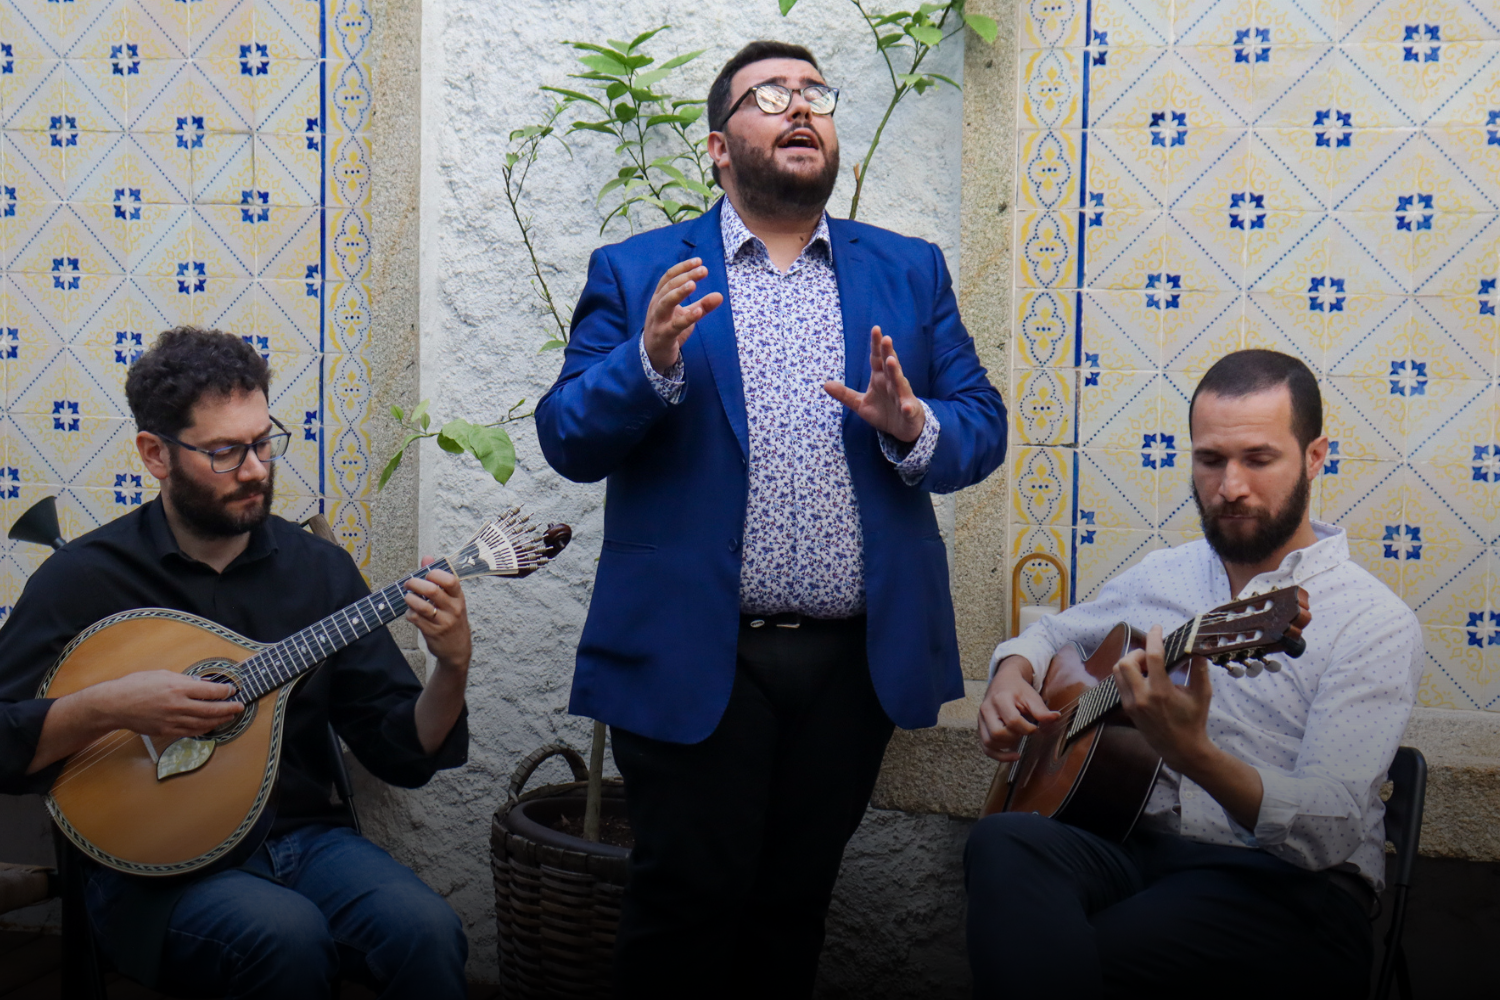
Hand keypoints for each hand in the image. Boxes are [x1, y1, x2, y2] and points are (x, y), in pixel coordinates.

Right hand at [92, 670, 243, 739]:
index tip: (232, 690)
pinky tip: (210, 725)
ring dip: (219, 720)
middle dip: (229, 708)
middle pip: (211, 709)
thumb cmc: (136, 685)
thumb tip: (202, 683)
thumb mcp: (162, 674)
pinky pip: (190, 732)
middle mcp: (178, 705)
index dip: (225, 691)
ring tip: (229, 716)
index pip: (210, 691)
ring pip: (203, 723)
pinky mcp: (166, 731)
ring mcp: (172, 720)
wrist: (115, 705)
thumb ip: (184, 680)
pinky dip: (204, 729)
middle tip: (239, 706)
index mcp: (178, 687)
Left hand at [404, 560, 471, 671]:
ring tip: (407, 597)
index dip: (435, 574)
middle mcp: (453, 609)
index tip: (426, 574)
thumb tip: (427, 557)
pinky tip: (411, 612)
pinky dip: (409, 613)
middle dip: (415, 583)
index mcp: (459, 598)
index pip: (450, 580)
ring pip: (421, 606)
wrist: (457, 649)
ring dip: (410, 599)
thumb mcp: (451, 600)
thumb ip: (438, 578)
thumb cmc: (452, 619)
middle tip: (408, 583)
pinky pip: (415, 618)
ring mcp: (443, 622)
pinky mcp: (432, 632)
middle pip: (432, 591)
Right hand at [644, 258, 723, 374]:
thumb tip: (719, 295)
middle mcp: (657, 305)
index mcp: (660, 297)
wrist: (653, 354)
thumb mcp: (686, 315)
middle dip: (686, 277)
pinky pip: (674, 325)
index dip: (683, 268)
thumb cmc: (669, 330)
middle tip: (703, 270)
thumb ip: (702, 305)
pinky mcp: (663, 335)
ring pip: (665, 302)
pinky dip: (686, 318)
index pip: (669, 277)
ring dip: (679, 292)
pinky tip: (698, 311)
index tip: (699, 261)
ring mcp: (658, 320)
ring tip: (693, 285)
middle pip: (669, 286)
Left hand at [824, 327, 926, 442]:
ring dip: (896, 373)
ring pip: (899, 382)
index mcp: (880, 378)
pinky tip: (906, 407)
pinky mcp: (910, 411)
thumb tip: (824, 384)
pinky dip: (908, 407)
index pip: (877, 358)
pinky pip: (908, 408)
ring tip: (891, 362)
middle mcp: (892, 383)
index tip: (876, 329)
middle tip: (886, 339)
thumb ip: (844, 394)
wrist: (903, 428)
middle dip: (887, 352)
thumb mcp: (860, 404)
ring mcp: (902, 396)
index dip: (876, 345)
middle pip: (890, 365)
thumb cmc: (883, 411)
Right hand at [978, 656, 1059, 761]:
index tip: (1035, 727)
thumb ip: (1041, 710)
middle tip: (1024, 731)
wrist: (1004, 681)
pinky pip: (985, 747)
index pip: (1012, 721)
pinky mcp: (981, 727)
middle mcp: (987, 709)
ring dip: (1007, 745)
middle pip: (998, 733)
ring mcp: (981, 719)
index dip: (1027, 728)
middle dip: (1015, 736)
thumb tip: (1055, 718)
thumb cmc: (1018, 690)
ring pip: (990, 742)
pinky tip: (1013, 756)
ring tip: (1018, 737)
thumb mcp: (1032, 697)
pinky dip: (998, 755)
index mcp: (1000, 699)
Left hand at [1112, 625, 1212, 773]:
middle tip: (1151, 656)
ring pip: (1118, 672)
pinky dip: (1128, 675)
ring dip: (1130, 663)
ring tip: (1147, 667)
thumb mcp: (1203, 695)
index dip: (1154, 638)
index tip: (1157, 628)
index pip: (1152, 657)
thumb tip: (1198, 648)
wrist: (1181, 749)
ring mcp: (1132, 703)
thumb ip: (1200, 670)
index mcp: (1161, 691)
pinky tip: (1143, 678)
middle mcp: (1142, 697)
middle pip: (1125, 662)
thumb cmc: (1194, 721)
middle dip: (1137, 653)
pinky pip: (1120, 684)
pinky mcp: (1127, 709)